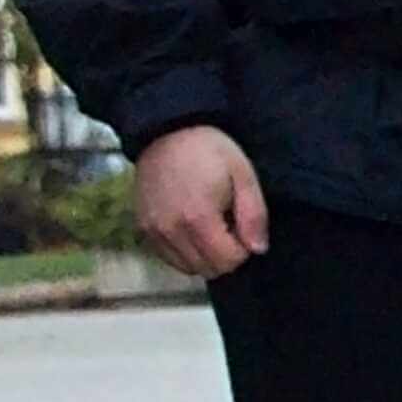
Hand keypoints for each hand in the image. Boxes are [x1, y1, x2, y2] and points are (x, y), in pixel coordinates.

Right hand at [132, 125, 269, 279]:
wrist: (166, 133)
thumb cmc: (210, 150)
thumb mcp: (243, 175)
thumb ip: (254, 215)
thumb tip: (258, 250)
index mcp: (198, 218)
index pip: (228, 261)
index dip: (244, 249)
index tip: (243, 226)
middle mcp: (170, 231)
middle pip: (208, 269)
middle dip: (226, 255)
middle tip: (230, 225)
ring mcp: (153, 231)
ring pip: (188, 268)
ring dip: (206, 256)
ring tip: (211, 225)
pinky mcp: (142, 229)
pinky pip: (170, 258)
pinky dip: (186, 253)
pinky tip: (193, 228)